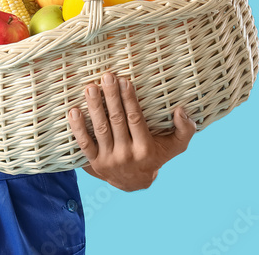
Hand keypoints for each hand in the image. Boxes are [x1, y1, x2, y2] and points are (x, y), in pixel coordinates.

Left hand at [68, 73, 195, 190]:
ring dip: (94, 108)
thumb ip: (185, 129)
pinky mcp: (94, 162)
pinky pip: (84, 144)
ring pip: (100, 130)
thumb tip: (181, 110)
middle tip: (106, 77)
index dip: (129, 100)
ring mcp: (109, 159)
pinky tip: (73, 111)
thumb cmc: (156, 155)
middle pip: (117, 121)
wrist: (133, 182)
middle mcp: (127, 155)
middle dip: (111, 97)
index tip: (124, 80)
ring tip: (91, 88)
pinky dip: (78, 128)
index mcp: (145, 149)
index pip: (135, 119)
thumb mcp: (175, 145)